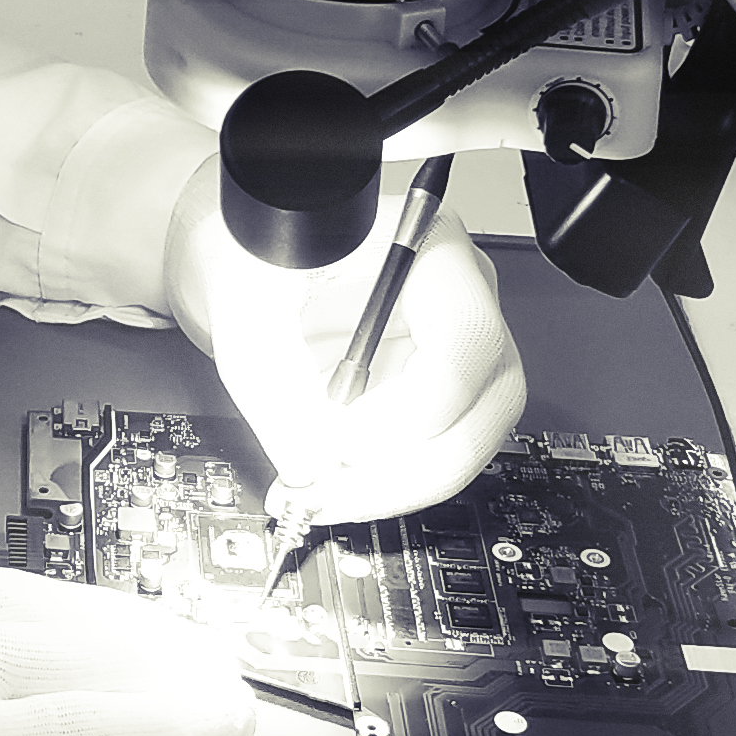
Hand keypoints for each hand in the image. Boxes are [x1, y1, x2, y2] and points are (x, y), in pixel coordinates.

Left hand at [165, 156, 526, 523]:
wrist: (255, 263)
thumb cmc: (258, 258)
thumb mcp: (248, 310)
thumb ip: (278, 388)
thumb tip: (313, 469)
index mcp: (428, 244)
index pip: (465, 340)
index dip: (413, 410)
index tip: (345, 443)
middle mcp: (465, 293)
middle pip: (487, 402)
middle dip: (407, 467)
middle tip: (332, 489)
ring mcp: (464, 345)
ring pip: (470, 439)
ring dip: (396, 484)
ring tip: (322, 491)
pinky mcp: (446, 389)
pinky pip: (441, 451)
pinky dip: (389, 481)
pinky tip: (335, 482)